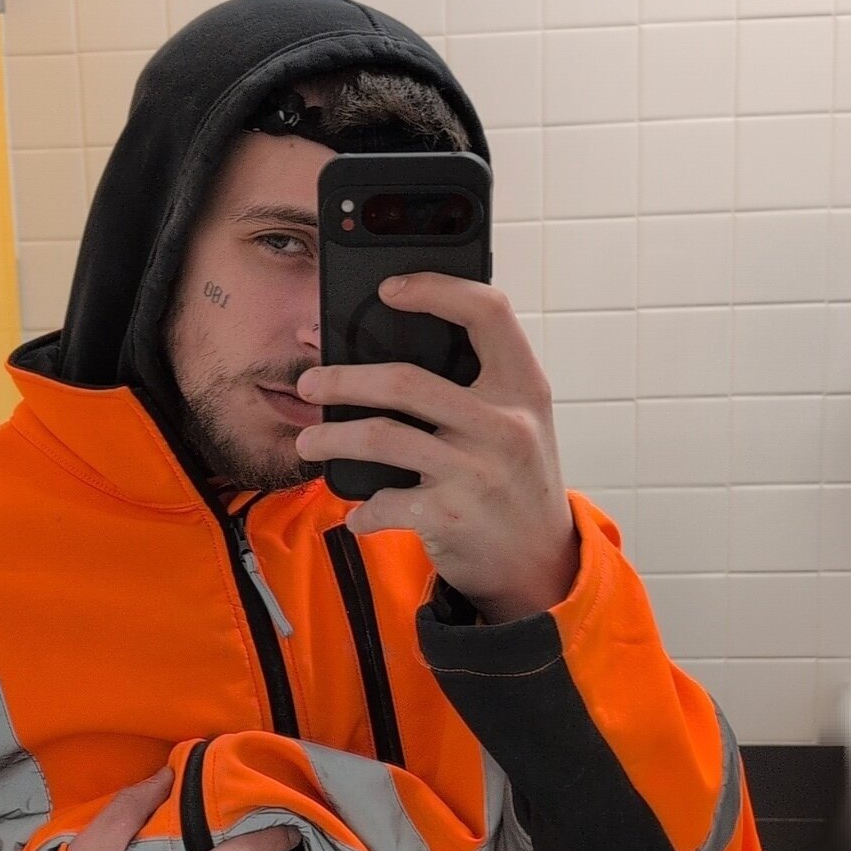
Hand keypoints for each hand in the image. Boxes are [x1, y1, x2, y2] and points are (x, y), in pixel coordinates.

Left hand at [293, 273, 580, 622]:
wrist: (542, 562)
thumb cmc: (515, 480)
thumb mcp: (518, 422)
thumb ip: (475, 386)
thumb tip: (384, 354)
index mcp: (524, 386)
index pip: (488, 312)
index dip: (437, 289)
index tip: (390, 289)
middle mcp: (505, 423)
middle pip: (406, 380)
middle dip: (343, 379)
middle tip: (310, 383)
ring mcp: (479, 470)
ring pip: (381, 437)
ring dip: (331, 439)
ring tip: (308, 442)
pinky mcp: (453, 515)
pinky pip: (385, 501)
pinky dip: (362, 510)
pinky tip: (357, 514)